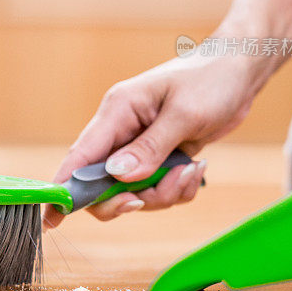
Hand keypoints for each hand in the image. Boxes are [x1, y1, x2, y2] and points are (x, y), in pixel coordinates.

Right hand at [43, 51, 257, 228]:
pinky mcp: (160, 158)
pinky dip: (177, 188)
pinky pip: (157, 190)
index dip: (63, 189)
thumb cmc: (210, 80)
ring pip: (133, 193)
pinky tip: (196, 167)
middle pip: (102, 185)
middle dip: (129, 199)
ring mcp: (140, 146)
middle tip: (154, 195)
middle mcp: (122, 131)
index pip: (79, 156)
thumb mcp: (183, 114)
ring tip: (190, 171)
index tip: (52, 219)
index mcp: (117, 112)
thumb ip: (150, 148)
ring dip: (163, 193)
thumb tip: (116, 177)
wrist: (239, 70)